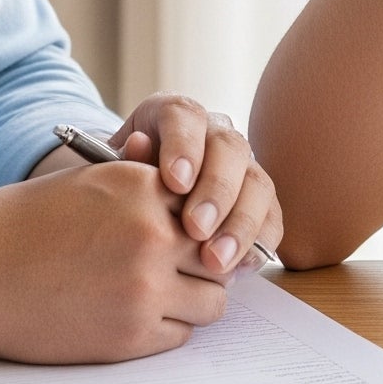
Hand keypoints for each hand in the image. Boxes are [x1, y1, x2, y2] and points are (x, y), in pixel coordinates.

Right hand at [0, 159, 232, 363]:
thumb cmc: (23, 223)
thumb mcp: (87, 180)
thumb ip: (141, 182)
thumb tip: (182, 179)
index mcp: (142, 186)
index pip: (208, 204)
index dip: (200, 222)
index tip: (191, 234)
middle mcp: (152, 235)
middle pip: (219, 253)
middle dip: (203, 262)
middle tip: (181, 269)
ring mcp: (145, 288)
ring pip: (212, 300)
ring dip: (192, 298)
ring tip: (158, 293)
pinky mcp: (131, 335)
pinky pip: (181, 334)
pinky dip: (167, 327)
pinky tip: (134, 314)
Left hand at [108, 92, 284, 272]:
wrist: (131, 205)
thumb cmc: (118, 188)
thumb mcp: (111, 173)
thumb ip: (124, 162)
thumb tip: (138, 144)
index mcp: (175, 116)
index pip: (186, 117)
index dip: (184, 147)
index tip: (174, 183)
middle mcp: (216, 134)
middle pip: (230, 148)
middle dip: (216, 190)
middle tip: (195, 228)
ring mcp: (242, 166)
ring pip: (258, 183)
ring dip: (240, 224)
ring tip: (216, 261)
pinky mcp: (258, 200)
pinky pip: (271, 217)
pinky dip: (259, 242)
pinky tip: (238, 267)